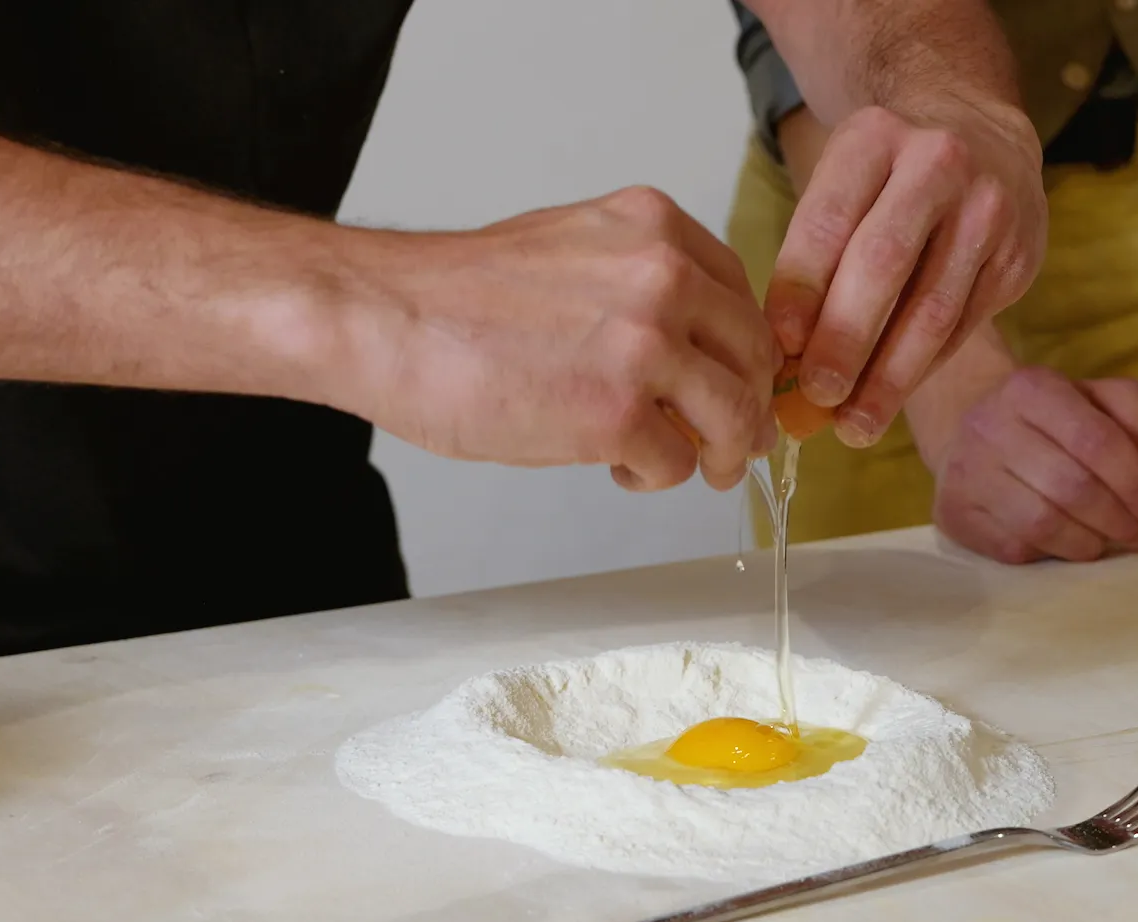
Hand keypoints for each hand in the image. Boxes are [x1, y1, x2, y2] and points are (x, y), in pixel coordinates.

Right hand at [327, 187, 778, 491]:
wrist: (384, 320)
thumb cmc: (459, 300)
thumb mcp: (573, 251)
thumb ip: (641, 285)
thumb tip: (694, 349)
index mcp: (654, 228)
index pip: (740, 296)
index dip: (742, 353)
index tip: (732, 384)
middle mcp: (663, 275)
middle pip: (753, 356)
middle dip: (746, 409)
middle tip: (728, 443)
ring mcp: (646, 345)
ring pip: (735, 415)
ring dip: (718, 452)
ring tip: (682, 463)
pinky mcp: (619, 413)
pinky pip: (676, 462)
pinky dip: (654, 477)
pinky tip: (617, 466)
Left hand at [765, 100, 1046, 448]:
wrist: (984, 136)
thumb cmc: (890, 175)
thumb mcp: (843, 184)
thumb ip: (815, 257)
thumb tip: (786, 354)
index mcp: (874, 138)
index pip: (828, 221)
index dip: (802, 290)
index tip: (781, 348)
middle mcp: (938, 164)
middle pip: (884, 264)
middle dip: (845, 340)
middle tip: (816, 396)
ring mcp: (989, 210)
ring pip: (933, 308)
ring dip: (889, 376)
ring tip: (853, 425)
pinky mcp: (1018, 257)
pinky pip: (963, 326)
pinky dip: (922, 367)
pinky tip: (891, 396)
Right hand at [928, 367, 1137, 563]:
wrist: (970, 429)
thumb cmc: (1053, 419)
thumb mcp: (1103, 405)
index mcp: (1032, 388)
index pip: (1098, 441)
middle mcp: (990, 424)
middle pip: (1073, 487)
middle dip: (1123, 520)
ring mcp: (965, 471)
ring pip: (1043, 524)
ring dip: (1091, 542)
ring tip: (1111, 539)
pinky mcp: (953, 513)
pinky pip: (1016, 548)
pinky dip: (1054, 554)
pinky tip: (1070, 542)